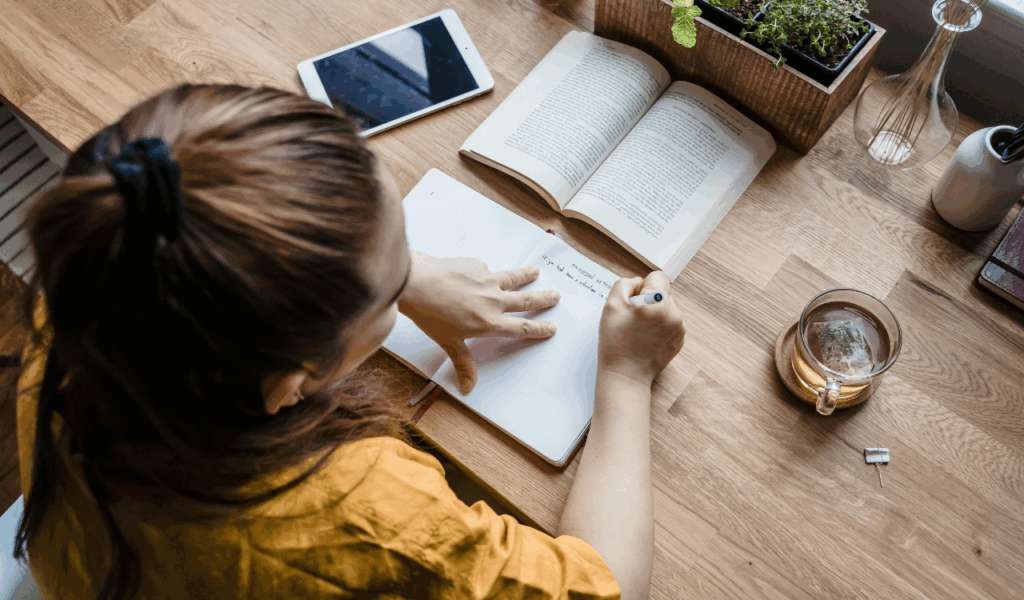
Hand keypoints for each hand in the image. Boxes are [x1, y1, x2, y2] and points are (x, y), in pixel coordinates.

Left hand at [399, 252, 560, 391]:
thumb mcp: (448, 343)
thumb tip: (468, 386)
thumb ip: (463, 363)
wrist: (417, 284)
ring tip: (536, 272)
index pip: (521, 328)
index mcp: (489, 323)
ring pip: (513, 278)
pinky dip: (490, 271)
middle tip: (555, 296)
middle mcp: (493, 301)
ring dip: (526, 276)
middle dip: (542, 299)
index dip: (538, 329)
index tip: (551, 327)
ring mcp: (487, 280)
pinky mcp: (476, 265)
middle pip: (525, 301)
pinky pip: (488, 268)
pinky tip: (486, 269)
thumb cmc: (429, 314)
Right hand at [597, 272, 684, 386]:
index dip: (642, 286)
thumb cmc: (616, 342)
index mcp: (658, 303)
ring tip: (639, 330)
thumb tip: (638, 282)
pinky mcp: (680, 340)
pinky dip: (659, 326)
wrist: (626, 374)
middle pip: (663, 293)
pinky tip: (646, 338)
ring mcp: (679, 328)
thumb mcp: (611, 305)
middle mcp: (674, 314)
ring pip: (667, 308)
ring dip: (654, 313)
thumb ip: (625, 284)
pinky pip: (670, 323)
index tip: (633, 301)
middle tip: (632, 318)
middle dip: (648, 300)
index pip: (658, 276)